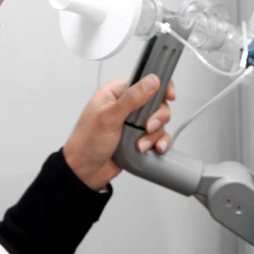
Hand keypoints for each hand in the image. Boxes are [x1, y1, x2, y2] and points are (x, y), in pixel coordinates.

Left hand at [62, 74, 175, 190]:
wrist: (84, 172)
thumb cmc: (86, 142)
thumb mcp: (109, 117)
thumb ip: (132, 98)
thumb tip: (151, 81)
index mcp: (116, 93)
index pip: (144, 82)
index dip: (159, 87)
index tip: (169, 96)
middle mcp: (126, 106)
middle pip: (156, 103)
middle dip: (157, 117)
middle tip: (147, 126)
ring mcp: (133, 123)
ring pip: (159, 121)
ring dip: (154, 134)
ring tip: (140, 143)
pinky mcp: (138, 138)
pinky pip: (157, 137)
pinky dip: (158, 143)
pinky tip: (153, 148)